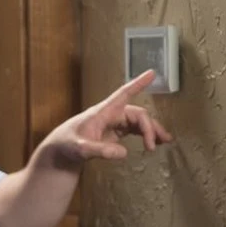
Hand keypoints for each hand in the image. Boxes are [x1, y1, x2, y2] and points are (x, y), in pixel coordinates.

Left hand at [41, 69, 172, 165]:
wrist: (60, 150)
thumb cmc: (66, 144)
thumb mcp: (80, 149)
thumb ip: (100, 150)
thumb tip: (123, 153)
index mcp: (103, 111)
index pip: (123, 94)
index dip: (138, 84)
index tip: (151, 73)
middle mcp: (111, 114)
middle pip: (137, 114)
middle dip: (148, 128)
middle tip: (152, 146)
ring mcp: (114, 122)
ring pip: (139, 121)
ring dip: (152, 130)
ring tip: (165, 141)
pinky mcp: (115, 131)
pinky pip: (135, 129)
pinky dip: (146, 134)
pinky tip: (155, 141)